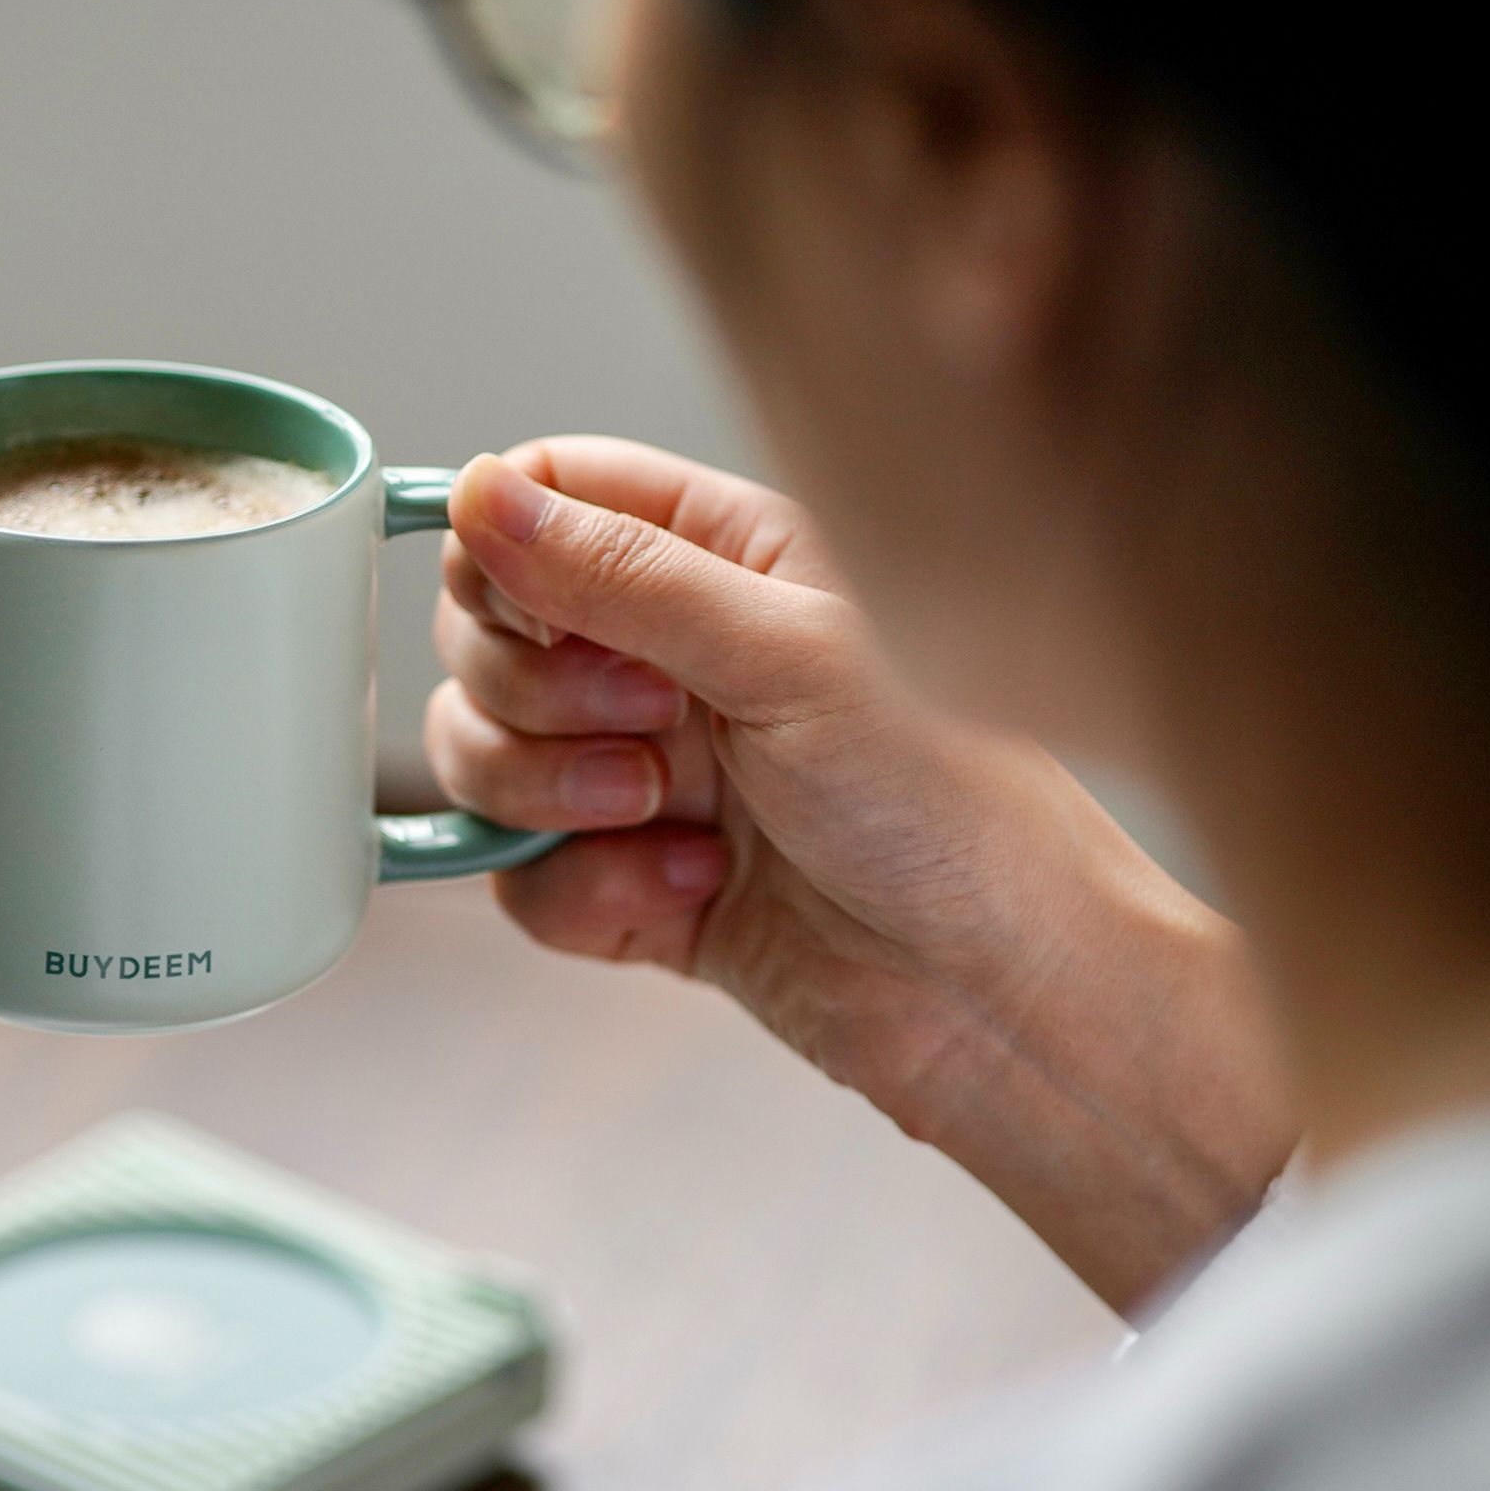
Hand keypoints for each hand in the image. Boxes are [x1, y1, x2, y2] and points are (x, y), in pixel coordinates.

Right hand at [429, 438, 1292, 1307]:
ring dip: (546, 795)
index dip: (503, 548)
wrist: (1009, 997)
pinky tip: (689, 893)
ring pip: (484, 756)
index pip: (547, 495)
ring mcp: (650, 773)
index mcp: (727, 558)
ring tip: (662, 814)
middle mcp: (676, 656)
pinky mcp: (636, 886)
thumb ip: (620, 574)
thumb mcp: (788, 657)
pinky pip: (523, 880)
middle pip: (488, 633)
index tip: (531, 611)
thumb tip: (481, 493)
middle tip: (651, 727)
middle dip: (532, 693)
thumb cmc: (958, 806)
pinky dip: (581, 893)